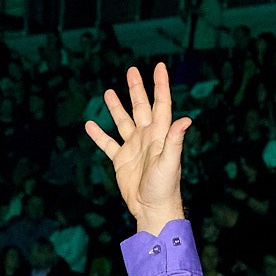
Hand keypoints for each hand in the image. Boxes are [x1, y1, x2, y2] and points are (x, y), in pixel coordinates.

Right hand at [84, 63, 190, 235]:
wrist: (152, 208)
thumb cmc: (165, 187)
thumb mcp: (170, 162)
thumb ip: (175, 140)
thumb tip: (186, 119)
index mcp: (159, 134)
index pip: (161, 104)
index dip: (160, 85)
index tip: (158, 67)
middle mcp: (146, 137)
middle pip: (140, 107)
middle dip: (136, 89)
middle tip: (131, 70)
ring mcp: (133, 148)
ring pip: (123, 122)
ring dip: (116, 107)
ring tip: (107, 92)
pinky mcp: (121, 160)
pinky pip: (108, 144)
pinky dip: (98, 135)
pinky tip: (89, 125)